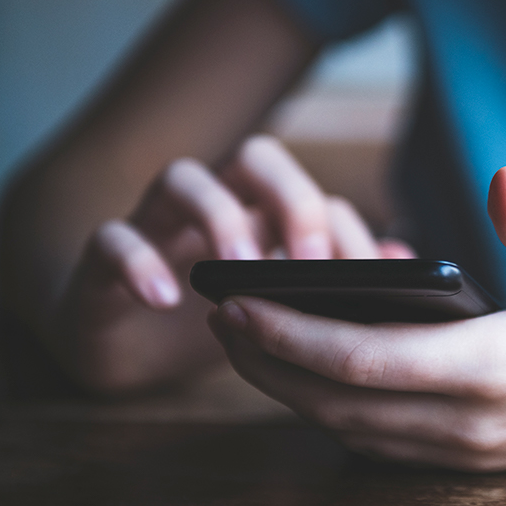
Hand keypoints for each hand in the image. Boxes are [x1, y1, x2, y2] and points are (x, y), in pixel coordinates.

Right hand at [53, 134, 412, 390]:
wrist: (120, 348)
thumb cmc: (212, 321)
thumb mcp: (282, 313)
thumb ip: (337, 284)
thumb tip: (402, 254)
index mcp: (264, 217)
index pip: (316, 197)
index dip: (346, 232)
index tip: (368, 283)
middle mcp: (216, 204)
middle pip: (257, 158)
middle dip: (292, 200)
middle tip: (313, 264)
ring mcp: (157, 224)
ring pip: (183, 178)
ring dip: (219, 217)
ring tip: (240, 270)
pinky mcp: (103, 260)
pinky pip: (111, 239)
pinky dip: (137, 262)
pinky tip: (163, 298)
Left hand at [210, 166, 505, 469]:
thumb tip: (499, 179)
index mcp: (498, 365)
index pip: (366, 361)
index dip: (291, 336)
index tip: (237, 306)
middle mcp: (476, 421)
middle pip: (342, 405)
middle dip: (270, 366)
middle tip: (221, 318)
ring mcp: (475, 450)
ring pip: (356, 433)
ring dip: (294, 393)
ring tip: (249, 345)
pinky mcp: (477, 459)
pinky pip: (384, 444)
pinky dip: (334, 413)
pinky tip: (310, 377)